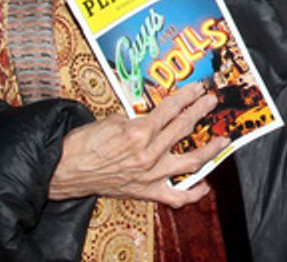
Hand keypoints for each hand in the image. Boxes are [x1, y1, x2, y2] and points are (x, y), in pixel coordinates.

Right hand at [48, 83, 228, 206]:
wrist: (65, 170)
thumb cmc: (83, 144)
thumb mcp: (112, 120)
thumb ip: (137, 118)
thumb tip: (152, 117)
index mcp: (140, 131)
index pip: (171, 109)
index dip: (187, 97)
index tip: (199, 89)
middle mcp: (149, 153)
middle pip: (183, 128)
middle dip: (201, 112)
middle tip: (211, 102)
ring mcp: (150, 174)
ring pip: (190, 162)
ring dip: (209, 150)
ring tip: (222, 140)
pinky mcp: (145, 190)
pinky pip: (175, 196)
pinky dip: (192, 194)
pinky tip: (205, 187)